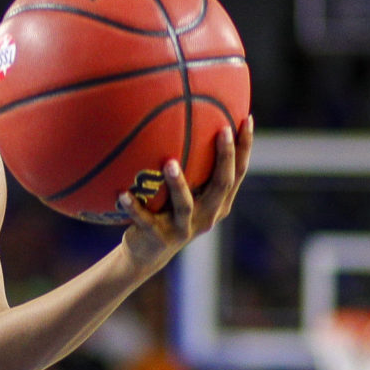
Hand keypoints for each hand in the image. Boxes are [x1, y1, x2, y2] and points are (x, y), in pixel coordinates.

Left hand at [120, 115, 254, 273]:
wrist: (147, 252)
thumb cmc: (167, 210)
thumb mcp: (186, 190)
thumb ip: (193, 165)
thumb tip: (188, 117)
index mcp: (218, 202)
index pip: (238, 172)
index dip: (244, 148)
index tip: (247, 119)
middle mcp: (207, 215)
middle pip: (221, 184)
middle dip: (224, 157)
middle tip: (222, 130)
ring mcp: (183, 228)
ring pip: (184, 204)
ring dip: (178, 184)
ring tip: (169, 162)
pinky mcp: (158, 237)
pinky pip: (144, 219)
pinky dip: (133, 207)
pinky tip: (122, 193)